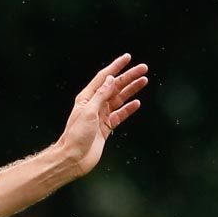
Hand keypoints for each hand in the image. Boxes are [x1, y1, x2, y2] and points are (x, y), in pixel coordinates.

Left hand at [58, 54, 149, 176]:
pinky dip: (128, 109)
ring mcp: (101, 116)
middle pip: (115, 87)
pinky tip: (136, 103)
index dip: (116, 66)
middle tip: (143, 69)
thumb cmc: (76, 136)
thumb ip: (101, 95)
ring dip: (131, 90)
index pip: (104, 77)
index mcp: (87, 98)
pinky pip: (120, 115)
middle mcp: (94, 105)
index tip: (127, 58)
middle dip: (129, 77)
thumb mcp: (89, 112)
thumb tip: (111, 79)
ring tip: (144, 81)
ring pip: (119, 99)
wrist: (74, 158)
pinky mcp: (106, 127)